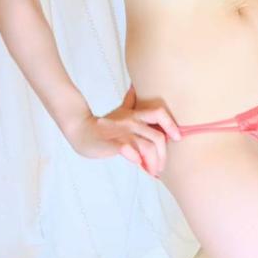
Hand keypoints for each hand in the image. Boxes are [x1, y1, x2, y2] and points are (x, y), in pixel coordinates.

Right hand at [67, 83, 181, 177]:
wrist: (79, 130)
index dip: (172, 125)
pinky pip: (127, 149)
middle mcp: (131, 122)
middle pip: (158, 137)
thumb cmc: (103, 125)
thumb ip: (131, 102)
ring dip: (153, 162)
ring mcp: (122, 133)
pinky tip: (138, 163)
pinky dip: (135, 156)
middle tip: (161, 168)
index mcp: (136, 115)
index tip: (178, 138)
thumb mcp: (120, 111)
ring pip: (147, 147)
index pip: (160, 113)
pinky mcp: (111, 143)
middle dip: (163, 155)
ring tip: (152, 171)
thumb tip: (134, 86)